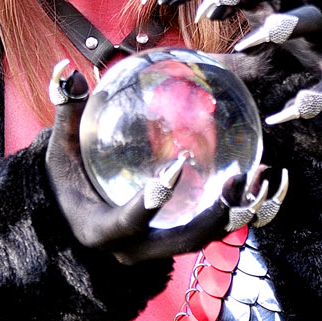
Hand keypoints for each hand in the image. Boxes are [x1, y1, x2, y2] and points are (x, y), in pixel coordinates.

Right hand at [44, 61, 273, 264]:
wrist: (73, 221)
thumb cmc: (66, 180)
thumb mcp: (60, 148)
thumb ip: (66, 111)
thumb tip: (67, 69)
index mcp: (102, 230)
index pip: (128, 222)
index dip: (153, 200)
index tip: (177, 166)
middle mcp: (134, 251)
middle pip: (181, 243)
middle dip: (214, 216)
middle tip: (235, 177)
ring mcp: (158, 251)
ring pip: (205, 240)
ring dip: (236, 213)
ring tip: (260, 175)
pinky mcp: (175, 242)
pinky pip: (213, 232)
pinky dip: (238, 209)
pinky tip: (261, 176)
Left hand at [141, 0, 321, 126]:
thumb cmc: (287, 64)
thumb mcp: (242, 61)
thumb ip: (209, 59)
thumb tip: (162, 68)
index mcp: (266, 5)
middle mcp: (296, 11)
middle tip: (205, 13)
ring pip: (309, 18)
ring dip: (277, 28)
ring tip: (244, 47)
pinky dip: (314, 97)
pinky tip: (286, 115)